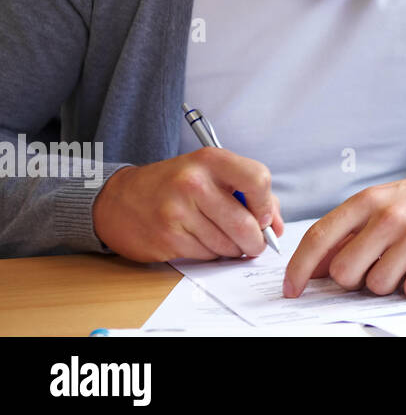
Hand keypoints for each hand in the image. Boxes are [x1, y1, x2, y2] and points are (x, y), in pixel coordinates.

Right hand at [91, 147, 282, 261]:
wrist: (119, 199)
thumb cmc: (175, 185)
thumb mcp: (211, 174)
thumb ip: (250, 194)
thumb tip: (277, 228)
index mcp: (211, 160)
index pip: (258, 180)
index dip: (267, 205)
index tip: (263, 217)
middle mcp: (194, 183)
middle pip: (245, 223)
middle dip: (256, 241)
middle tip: (255, 244)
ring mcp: (178, 211)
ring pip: (227, 244)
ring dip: (232, 249)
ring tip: (223, 239)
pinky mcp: (167, 238)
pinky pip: (206, 255)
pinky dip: (211, 254)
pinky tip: (200, 241)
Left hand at [282, 161, 405, 299]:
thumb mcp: (385, 205)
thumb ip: (350, 233)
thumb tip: (314, 269)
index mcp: (369, 200)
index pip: (319, 237)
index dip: (299, 269)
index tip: (292, 290)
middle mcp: (389, 214)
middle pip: (345, 272)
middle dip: (357, 280)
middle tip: (380, 266)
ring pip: (378, 286)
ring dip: (392, 284)